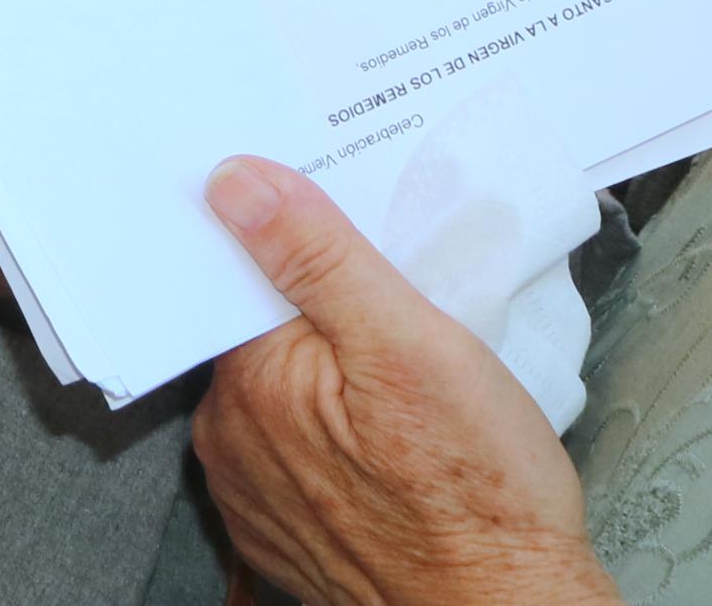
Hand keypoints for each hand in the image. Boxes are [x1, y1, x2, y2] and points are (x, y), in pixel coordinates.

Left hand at [192, 159, 609, 605]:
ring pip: (284, 391)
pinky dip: (335, 433)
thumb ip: (319, 256)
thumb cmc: (478, 500)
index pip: (241, 274)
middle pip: (264, 331)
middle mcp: (233, 440)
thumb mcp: (412, 343)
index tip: (341, 226)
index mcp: (251, 383)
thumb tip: (239, 183)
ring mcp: (257, 492)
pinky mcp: (290, 529)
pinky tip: (393, 439)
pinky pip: (298, 451)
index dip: (291, 238)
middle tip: (398, 310)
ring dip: (328, 373)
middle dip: (318, 308)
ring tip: (405, 384)